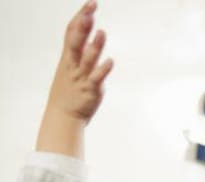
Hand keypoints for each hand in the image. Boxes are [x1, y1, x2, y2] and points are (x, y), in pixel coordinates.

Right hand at [47, 1, 112, 123]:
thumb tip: (90, 33)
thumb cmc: (69, 90)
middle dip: (83, 27)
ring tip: (102, 32)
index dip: (80, 18)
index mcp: (68, 58)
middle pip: (76, 42)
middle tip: (89, 12)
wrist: (63, 116)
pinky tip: (110, 61)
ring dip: (95, 46)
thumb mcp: (70, 65)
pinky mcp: (90, 90)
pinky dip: (103, 70)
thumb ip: (81, 49)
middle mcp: (74, 65)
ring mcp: (81, 77)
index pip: (72, 32)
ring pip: (87, 59)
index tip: (90, 5)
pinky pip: (96, 79)